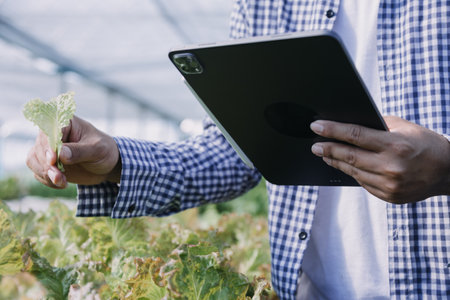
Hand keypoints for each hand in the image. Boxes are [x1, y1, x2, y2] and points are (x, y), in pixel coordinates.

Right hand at [26, 116, 120, 187]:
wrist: (107, 165)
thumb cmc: (105, 151)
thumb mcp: (98, 150)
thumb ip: (80, 151)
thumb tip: (60, 154)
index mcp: (65, 122)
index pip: (50, 130)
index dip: (48, 145)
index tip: (53, 160)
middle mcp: (52, 132)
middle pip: (39, 147)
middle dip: (47, 165)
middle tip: (59, 177)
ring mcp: (48, 148)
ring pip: (33, 160)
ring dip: (45, 174)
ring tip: (62, 182)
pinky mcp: (47, 163)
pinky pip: (37, 171)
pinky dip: (47, 180)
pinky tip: (62, 183)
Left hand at [310, 116, 449, 203]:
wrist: (449, 172)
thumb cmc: (426, 144)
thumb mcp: (405, 127)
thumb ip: (378, 125)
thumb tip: (350, 124)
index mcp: (395, 145)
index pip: (355, 135)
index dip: (332, 130)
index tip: (316, 126)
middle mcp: (391, 167)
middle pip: (349, 156)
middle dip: (328, 149)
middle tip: (314, 145)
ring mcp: (389, 185)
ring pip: (353, 171)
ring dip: (336, 162)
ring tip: (325, 154)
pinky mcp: (389, 196)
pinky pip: (363, 183)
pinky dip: (352, 173)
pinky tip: (344, 165)